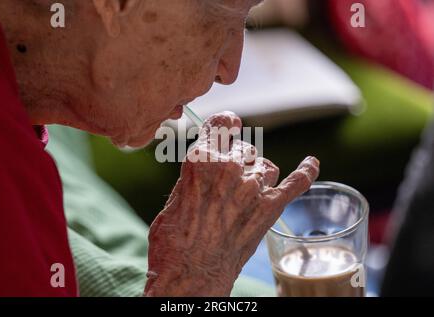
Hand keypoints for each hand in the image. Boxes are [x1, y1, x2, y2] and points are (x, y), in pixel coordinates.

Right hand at [144, 111, 319, 295]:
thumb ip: (195, 176)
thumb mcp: (174, 198)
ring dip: (257, 174)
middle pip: (243, 148)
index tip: (230, 124)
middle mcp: (230, 168)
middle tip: (228, 183)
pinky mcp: (270, 207)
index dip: (225, 123)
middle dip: (236, 160)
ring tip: (246, 194)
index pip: (219, 125)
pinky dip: (306, 171)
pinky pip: (296, 182)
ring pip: (265, 165)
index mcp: (201, 160)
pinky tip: (312, 163)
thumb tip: (206, 167)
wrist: (190, 275)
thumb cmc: (173, 241)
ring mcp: (253, 187)